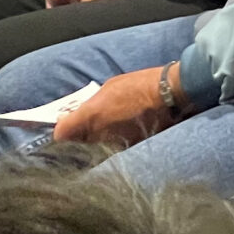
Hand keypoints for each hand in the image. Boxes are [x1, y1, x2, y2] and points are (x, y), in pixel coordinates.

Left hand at [50, 64, 174, 147]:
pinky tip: (124, 130)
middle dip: (79, 135)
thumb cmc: (141, 85)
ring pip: (95, 147)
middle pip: (77, 143)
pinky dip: (115, 142)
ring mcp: (115, 144)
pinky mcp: (131, 149)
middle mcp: (99, 134)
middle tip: (87, 123)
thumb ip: (91, 104)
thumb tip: (78, 112)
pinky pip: (114, 149)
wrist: (172, 94)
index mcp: (91, 115)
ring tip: (109, 126)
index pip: (60, 134)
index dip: (61, 129)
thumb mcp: (111, 86)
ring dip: (97, 139)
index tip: (66, 124)